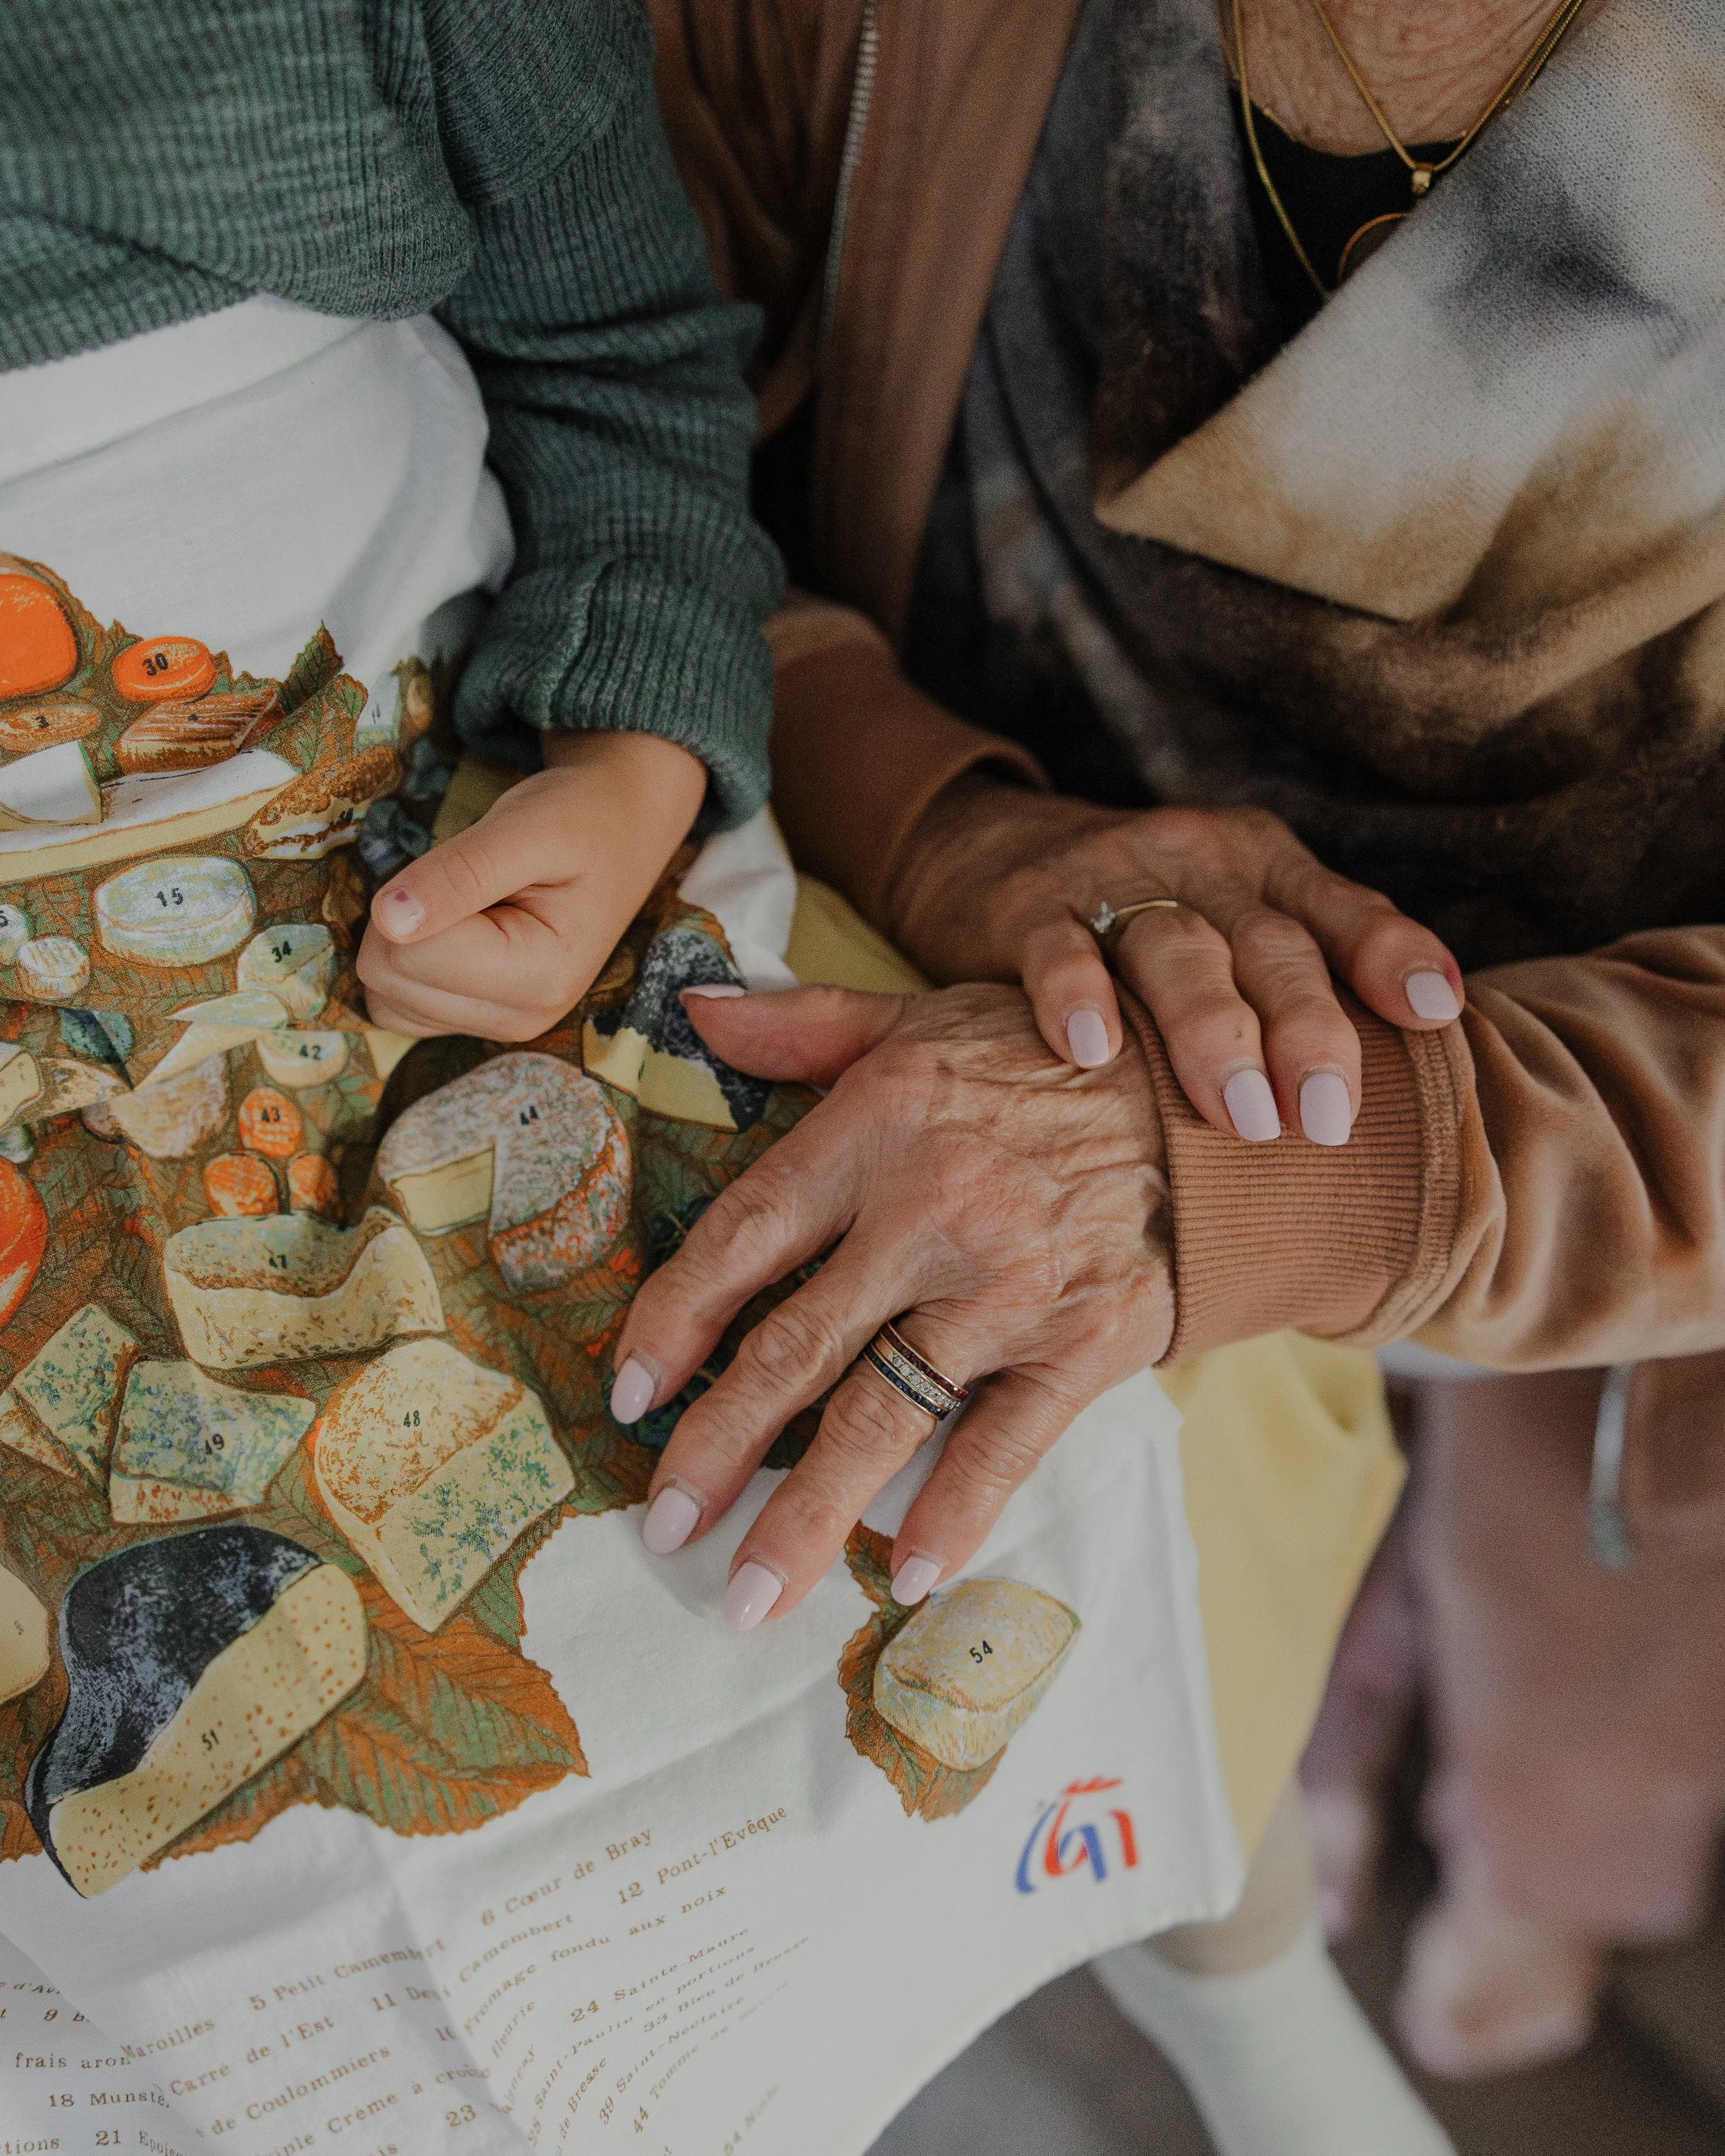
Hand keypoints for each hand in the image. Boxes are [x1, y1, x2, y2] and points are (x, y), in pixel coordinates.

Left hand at [357, 730, 706, 1039]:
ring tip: (465, 904)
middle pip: (386, 980)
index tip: (469, 864)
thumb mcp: (527, 828)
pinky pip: (395, 1005)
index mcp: (540, 977)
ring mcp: (498, 1027)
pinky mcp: (477, 1021)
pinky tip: (453, 930)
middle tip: (466, 881)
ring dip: (401, 942)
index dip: (411, 895)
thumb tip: (386, 920)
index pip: (407, 953)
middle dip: (401, 920)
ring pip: (383, 997)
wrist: (619, 829)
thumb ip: (460, 873)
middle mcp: (520, 1019)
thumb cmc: (580, 820)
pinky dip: (405, 964)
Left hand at [609, 982, 1173, 1624]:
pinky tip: (906, 1571)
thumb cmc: (1049, 1054)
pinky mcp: (1083, 1342)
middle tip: (663, 1526)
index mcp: (876, 1127)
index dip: (676, 1321)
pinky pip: (1004, 1443)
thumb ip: (804, 1025)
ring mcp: (1008, 1288)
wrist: (1216, 1088)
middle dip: (717, 1449)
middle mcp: (931, 1213)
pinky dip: (954, 1511)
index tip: (630, 1394)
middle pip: (797, 1349)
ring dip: (807, 1515)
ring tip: (746, 1594)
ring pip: (883, 1417)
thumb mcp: (921, 1016)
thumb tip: (693, 1013)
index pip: (745, 1236)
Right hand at [886, 779, 1463, 1146]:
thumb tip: (1404, 1104)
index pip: (1342, 910)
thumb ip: (1304, 984)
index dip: (1390, 955)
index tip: (1432, 1016)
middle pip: (1269, 943)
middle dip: (1305, 1031)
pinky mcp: (1030, 905)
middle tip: (1325, 1119)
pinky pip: (1057, 946)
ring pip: (1176, 946)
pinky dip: (1075, 993)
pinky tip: (1091, 1052)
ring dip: (1212, 1031)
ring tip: (1240, 1114)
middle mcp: (1202, 861)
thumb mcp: (1233, 926)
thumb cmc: (1143, 924)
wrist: (990, 853)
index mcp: (1269, 867)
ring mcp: (1113, 878)